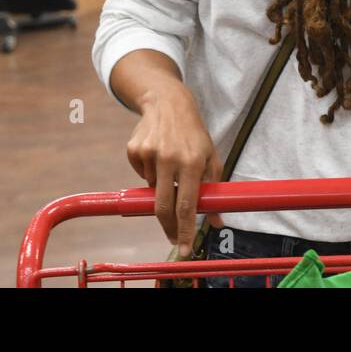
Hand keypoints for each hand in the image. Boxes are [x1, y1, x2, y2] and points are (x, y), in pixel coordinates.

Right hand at [125, 78, 222, 255]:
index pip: (187, 205)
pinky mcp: (134, 149)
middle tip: (173, 237)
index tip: (183, 249)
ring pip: (152, 189)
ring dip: (161, 187)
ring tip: (170, 165)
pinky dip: (149, 172)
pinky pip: (141, 174)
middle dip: (168, 227)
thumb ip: (214, 189)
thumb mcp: (211, 156)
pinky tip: (157, 154)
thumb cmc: (194, 134)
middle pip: (163, 206)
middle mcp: (170, 158)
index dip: (184, 230)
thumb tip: (216, 221)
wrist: (168, 102)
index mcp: (193, 161)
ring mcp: (149, 153)